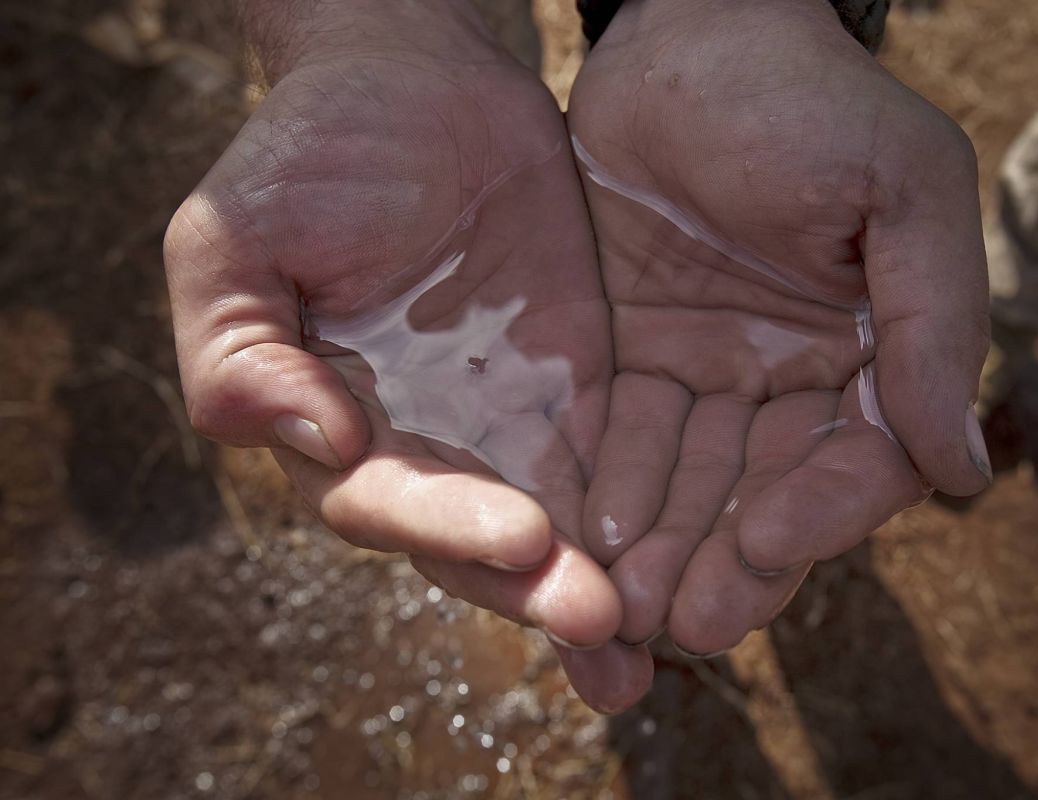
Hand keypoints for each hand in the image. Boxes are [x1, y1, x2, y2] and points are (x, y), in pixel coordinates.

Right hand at [165, 0, 649, 711]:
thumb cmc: (308, 155)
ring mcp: (507, 421)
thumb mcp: (232, 244)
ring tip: (649, 640)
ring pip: (553, 527)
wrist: (417, 82)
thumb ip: (237, 354)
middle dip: (536, 589)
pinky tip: (694, 564)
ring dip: (596, 587)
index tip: (519, 539)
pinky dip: (645, 523)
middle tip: (603, 624)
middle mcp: (424, 444)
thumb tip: (308, 440)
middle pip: (477, 540)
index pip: (386, 506)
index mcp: (337, 428)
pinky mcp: (579, 387)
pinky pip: (616, 463)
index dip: (446, 529)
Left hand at [568, 0, 991, 654]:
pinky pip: (616, 430)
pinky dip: (604, 483)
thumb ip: (932, 324)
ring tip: (621, 607)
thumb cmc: (808, 99)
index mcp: (869, 349)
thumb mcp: (901, 191)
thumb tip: (962, 470)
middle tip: (684, 624)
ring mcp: (705, 367)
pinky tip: (581, 533)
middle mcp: (789, 375)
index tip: (767, 546)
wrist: (691, 31)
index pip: (856, 461)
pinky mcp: (626, 350)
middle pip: (763, 492)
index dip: (818, 513)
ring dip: (658, 543)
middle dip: (726, 560)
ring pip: (687, 478)